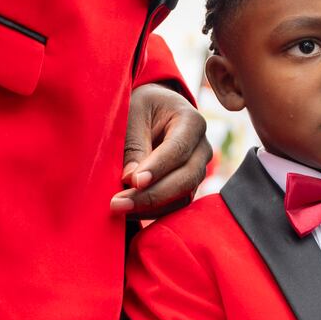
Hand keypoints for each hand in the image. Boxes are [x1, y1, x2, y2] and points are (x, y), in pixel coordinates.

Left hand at [111, 84, 210, 216]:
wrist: (153, 110)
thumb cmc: (142, 108)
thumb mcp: (133, 113)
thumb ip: (134, 144)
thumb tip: (132, 180)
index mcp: (192, 121)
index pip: (178, 149)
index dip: (157, 167)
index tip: (134, 180)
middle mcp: (202, 147)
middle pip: (186, 177)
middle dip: (152, 194)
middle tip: (118, 203)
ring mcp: (198, 169)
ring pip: (183, 196)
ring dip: (151, 207)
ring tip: (120, 208)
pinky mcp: (188, 186)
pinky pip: (176, 204)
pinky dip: (153, 211)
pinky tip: (129, 211)